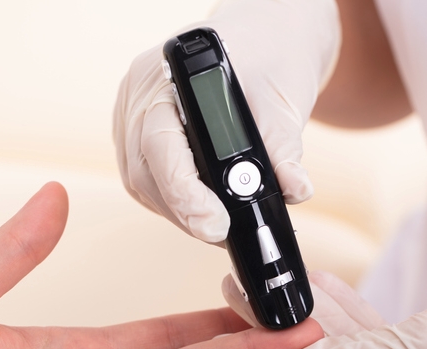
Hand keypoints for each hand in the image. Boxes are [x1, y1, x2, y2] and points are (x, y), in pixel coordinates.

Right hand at [113, 0, 339, 242]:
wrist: (263, 37)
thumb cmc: (271, 55)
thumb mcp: (283, 99)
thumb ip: (284, 148)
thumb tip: (293, 190)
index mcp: (167, 75)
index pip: (161, 145)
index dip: (184, 192)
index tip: (215, 223)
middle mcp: (139, 96)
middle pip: (145, 172)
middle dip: (185, 211)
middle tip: (222, 233)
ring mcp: (133, 116)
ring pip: (142, 183)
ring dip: (179, 211)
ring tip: (218, 225)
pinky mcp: (139, 135)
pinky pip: (146, 179)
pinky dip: (175, 201)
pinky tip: (203, 207)